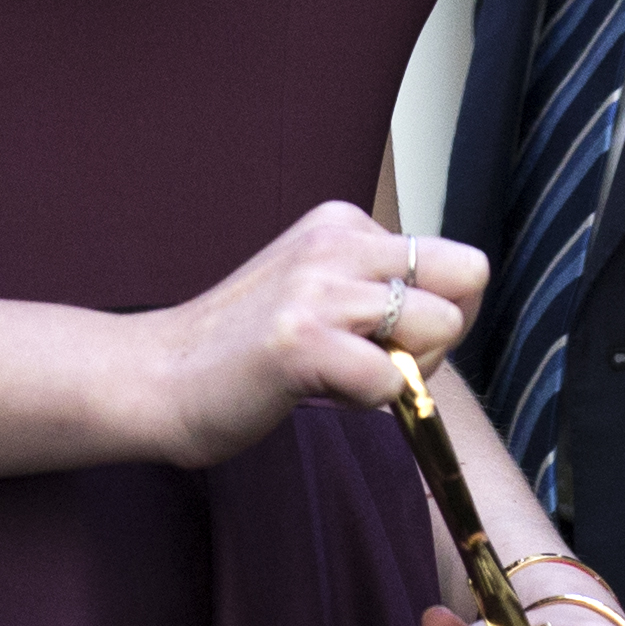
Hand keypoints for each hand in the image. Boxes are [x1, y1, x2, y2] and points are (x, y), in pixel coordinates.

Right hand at [127, 203, 485, 468]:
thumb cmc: (245, 349)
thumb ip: (377, 286)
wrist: (156, 378)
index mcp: (343, 223)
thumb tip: (460, 307)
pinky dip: (368, 402)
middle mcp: (336, 241)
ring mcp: (318, 288)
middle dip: (442, 336)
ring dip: (405, 371)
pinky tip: (316, 392)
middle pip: (468, 277)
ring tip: (340, 376)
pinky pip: (393, 380)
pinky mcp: (301, 339)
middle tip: (381, 362)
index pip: (458, 261)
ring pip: (440, 325)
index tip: (386, 339)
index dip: (442, 312)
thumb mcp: (319, 289)